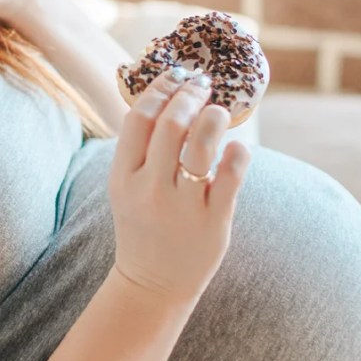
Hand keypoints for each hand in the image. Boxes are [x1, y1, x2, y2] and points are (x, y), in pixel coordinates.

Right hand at [107, 67, 251, 304]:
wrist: (152, 284)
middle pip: (171, 125)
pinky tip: (237, 146)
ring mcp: (182, 207)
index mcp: (123, 177)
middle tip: (203, 85)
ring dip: (214, 117)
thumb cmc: (142, 225)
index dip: (160, 89)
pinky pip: (231, 176)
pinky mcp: (213, 222)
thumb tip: (164, 96)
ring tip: (219, 112)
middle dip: (190, 96)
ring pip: (202, 145)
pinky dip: (237, 153)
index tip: (177, 76)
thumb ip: (139, 149)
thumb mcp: (125, 187)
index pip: (140, 119)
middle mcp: (150, 189)